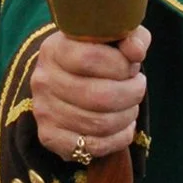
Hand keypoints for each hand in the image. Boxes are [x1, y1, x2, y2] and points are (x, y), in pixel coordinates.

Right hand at [30, 27, 149, 162]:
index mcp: (55, 49)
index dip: (122, 66)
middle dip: (131, 94)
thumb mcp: (114, 38)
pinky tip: (124, 127)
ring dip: (128, 116)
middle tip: (138, 88)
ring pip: (99, 124)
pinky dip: (119, 139)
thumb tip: (135, 50)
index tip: (132, 67)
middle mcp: (44, 80)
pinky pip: (93, 146)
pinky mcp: (49, 136)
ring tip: (131, 106)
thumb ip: (130, 36)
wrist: (67, 81)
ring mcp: (44, 110)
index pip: (91, 58)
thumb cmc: (99, 56)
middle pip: (99, 96)